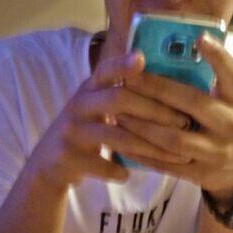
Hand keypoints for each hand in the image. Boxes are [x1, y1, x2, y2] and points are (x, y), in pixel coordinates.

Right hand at [27, 51, 190, 188]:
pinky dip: (115, 171)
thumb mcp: (96, 106)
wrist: (49, 163)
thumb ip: (122, 95)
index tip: (142, 58)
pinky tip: (127, 174)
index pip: (106, 70)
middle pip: (117, 100)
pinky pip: (99, 165)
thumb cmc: (87, 130)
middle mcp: (78, 105)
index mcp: (89, 89)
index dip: (123, 64)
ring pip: (113, 136)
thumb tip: (170, 84)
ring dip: (148, 147)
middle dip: (154, 110)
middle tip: (184, 121)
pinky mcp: (66, 157)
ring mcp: (71, 131)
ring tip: (173, 156)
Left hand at [117, 34, 232, 202]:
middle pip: (192, 102)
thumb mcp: (224, 104)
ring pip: (173, 137)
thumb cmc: (222, 126)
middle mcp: (229, 124)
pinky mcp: (199, 173)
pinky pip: (164, 162)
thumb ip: (205, 84)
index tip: (199, 37)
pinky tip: (121, 141)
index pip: (232, 74)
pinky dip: (141, 151)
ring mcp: (215, 151)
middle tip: (129, 77)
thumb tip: (166, 55)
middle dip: (156, 88)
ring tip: (117, 112)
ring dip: (141, 125)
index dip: (217, 56)